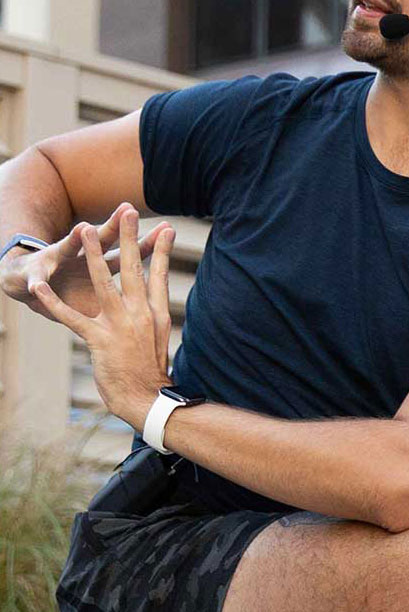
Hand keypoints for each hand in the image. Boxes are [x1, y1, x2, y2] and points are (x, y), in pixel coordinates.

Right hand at [1, 207, 173, 322]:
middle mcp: (79, 257)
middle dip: (114, 226)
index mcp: (99, 265)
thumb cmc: (69, 290)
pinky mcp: (32, 277)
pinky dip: (37, 283)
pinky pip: (35, 280)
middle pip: (99, 240)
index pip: (128, 253)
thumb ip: (126, 288)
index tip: (168, 230)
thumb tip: (161, 292)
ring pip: (66, 249)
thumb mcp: (99, 291)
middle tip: (129, 210)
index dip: (147, 244)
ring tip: (84, 228)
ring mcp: (55, 263)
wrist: (26, 284)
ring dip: (75, 239)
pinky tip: (37, 284)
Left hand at [27, 205, 175, 430]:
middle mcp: (140, 314)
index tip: (167, 229)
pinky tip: (39, 289)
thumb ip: (153, 315)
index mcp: (155, 314)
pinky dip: (53, 302)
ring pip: (104, 283)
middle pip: (135, 269)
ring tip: (87, 230)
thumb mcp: (158, 340)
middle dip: (131, 239)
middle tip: (129, 212)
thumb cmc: (151, 372)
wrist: (147, 399)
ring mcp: (119, 326)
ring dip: (94, 255)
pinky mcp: (99, 340)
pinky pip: (72, 317)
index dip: (162, 251)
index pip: (159, 275)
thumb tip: (156, 299)